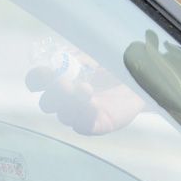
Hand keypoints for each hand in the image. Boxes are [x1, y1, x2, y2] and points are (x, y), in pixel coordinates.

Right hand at [27, 56, 145, 135]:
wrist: (143, 83)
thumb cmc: (116, 68)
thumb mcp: (98, 55)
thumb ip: (81, 54)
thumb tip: (64, 54)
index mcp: (62, 80)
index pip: (38, 82)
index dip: (36, 78)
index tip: (45, 72)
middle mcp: (66, 101)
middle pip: (47, 103)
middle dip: (53, 93)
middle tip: (64, 82)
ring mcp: (80, 115)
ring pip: (64, 115)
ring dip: (72, 102)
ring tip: (86, 89)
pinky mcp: (96, 125)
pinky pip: (84, 126)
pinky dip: (86, 115)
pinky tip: (94, 105)